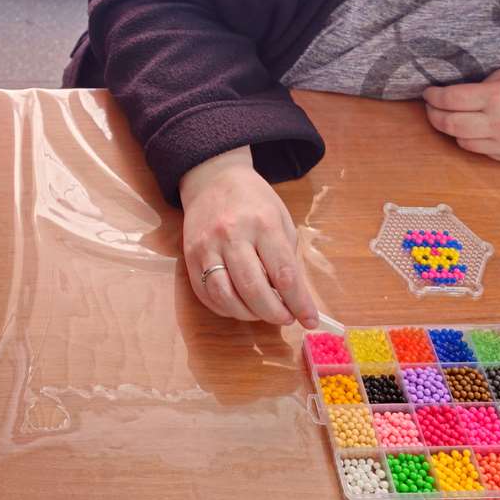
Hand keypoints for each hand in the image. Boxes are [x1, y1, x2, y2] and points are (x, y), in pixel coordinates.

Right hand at [180, 147, 322, 327]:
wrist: (212, 179)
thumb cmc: (253, 201)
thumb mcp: (280, 219)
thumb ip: (286, 257)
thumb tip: (293, 298)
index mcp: (262, 223)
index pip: (283, 273)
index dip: (299, 303)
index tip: (309, 320)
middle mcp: (232, 235)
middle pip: (253, 288)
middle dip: (273, 313)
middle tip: (285, 318)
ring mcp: (207, 247)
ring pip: (226, 296)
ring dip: (248, 315)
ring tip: (262, 313)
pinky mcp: (190, 257)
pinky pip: (206, 294)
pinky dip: (225, 308)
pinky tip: (239, 306)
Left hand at [423, 65, 499, 163]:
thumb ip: (482, 87)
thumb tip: (455, 95)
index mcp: (498, 97)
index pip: (451, 100)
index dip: (434, 97)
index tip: (428, 93)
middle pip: (449, 125)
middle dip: (434, 115)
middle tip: (431, 107)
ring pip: (462, 142)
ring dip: (451, 130)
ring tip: (450, 118)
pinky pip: (481, 151)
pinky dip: (471, 140)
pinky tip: (473, 129)